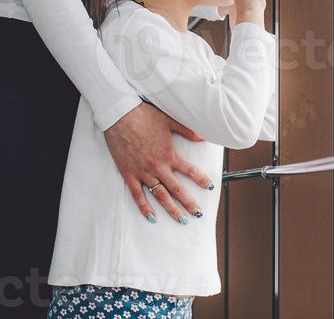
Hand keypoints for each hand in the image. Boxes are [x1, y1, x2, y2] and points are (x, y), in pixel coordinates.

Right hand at [104, 101, 213, 223]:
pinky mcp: (129, 174)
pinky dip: (145, 208)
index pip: (190, 170)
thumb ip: (188, 130)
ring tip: (182, 220)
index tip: (210, 187)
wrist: (120, 115)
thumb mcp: (170, 121)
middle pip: (177, 189)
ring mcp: (143, 172)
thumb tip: (204, 136)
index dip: (201, 179)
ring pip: (160, 196)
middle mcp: (158, 167)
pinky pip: (138, 195)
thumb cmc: (145, 116)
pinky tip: (152, 218)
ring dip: (171, 209)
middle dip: (189, 203)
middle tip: (199, 213)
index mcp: (169, 154)